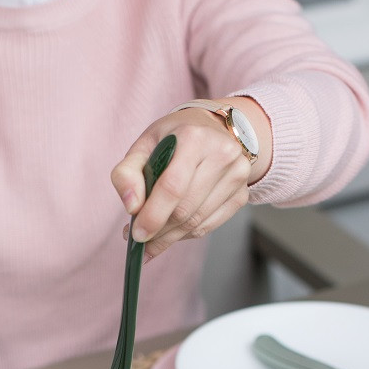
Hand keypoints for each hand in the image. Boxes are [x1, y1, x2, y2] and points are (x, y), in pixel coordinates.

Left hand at [110, 99, 270, 257]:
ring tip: (150, 238)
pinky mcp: (241, 194)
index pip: (173, 186)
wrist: (212, 130)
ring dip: (168, 237)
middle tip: (138, 238)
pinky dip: (184, 235)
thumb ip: (126, 174)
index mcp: (194, 137)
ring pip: (196, 223)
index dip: (153, 215)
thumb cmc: (173, 139)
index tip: (136, 235)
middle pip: (184, 210)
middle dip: (157, 231)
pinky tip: (171, 232)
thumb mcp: (143, 145)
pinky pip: (207, 227)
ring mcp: (237, 175)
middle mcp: (222, 154)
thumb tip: (131, 208)